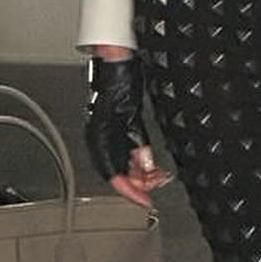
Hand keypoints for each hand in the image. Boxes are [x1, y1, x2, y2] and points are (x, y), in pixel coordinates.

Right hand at [85, 52, 172, 208]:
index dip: (130, 191)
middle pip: (119, 173)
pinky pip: (126, 154)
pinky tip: (151, 164)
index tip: (145, 201)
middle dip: (140, 182)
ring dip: (142, 173)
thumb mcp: (133, 114)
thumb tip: (147, 168)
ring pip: (124, 165)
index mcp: (100, 138)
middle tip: (159, 185)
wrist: (116, 60)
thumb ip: (139, 144)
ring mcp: (107, 135)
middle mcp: (100, 140)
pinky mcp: (116, 130)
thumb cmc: (120, 80)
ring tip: (160, 176)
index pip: (114, 175)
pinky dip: (140, 161)